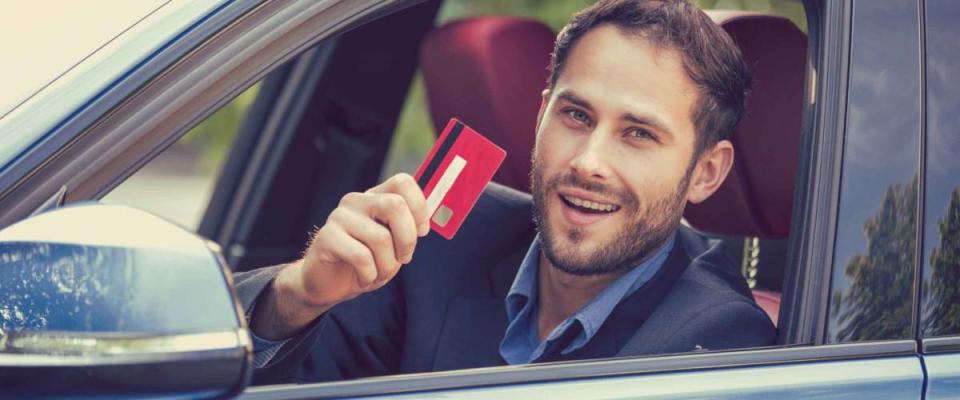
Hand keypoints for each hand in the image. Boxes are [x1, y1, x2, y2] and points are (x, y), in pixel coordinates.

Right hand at [252, 173, 428, 338]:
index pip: (403, 182)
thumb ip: (408, 231)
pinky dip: (369, 275)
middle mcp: (356, 201)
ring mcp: (339, 217)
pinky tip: (363, 278)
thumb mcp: (393, 246)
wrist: (329, 284)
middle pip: (395, 206)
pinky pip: (361, 257)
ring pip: (381, 238)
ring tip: (379, 274)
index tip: (422, 232)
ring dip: (387, 266)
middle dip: (407, 239)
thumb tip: (424, 227)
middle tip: (403, 258)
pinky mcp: (326, 237)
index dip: (419, 207)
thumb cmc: (366, 262)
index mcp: (375, 197)